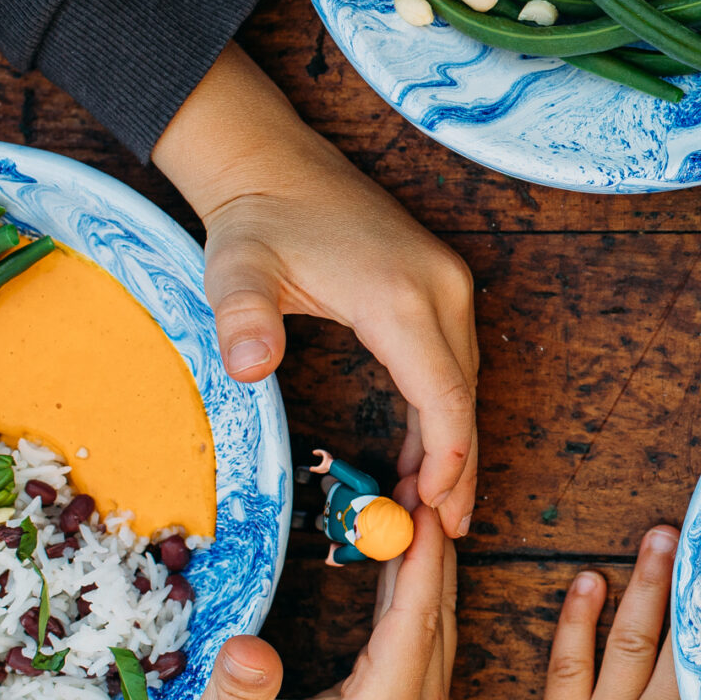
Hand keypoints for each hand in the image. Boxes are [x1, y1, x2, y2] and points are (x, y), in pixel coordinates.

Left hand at [154, 47, 481, 532]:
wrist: (277, 165)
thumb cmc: (256, 223)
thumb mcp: (236, 270)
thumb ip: (242, 319)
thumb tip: (247, 367)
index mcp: (400, 294)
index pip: (442, 393)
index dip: (448, 458)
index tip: (437, 513)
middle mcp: (440, 288)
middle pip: (464, 395)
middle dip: (459, 467)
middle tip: (444, 534)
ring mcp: (446, 284)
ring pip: (463, 381)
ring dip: (454, 443)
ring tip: (438, 508)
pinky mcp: (439, 286)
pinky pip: (451, 362)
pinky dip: (443, 411)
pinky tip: (426, 452)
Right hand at [172, 480, 456, 699]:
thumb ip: (237, 695)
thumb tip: (248, 650)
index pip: (413, 624)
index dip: (421, 558)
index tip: (422, 502)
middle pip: (437, 617)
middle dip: (431, 546)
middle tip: (420, 482)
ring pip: (436, 624)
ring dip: (426, 564)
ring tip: (412, 501)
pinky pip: (423, 639)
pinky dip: (414, 591)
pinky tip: (402, 548)